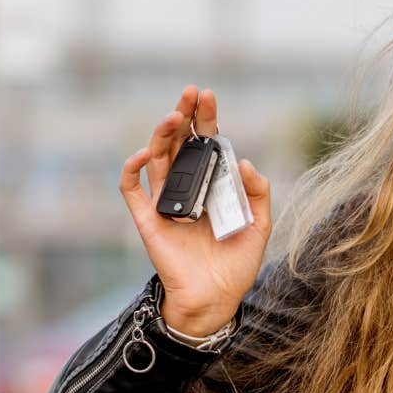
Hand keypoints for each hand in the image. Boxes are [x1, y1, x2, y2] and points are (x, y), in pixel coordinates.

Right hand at [117, 85, 272, 335]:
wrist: (217, 298)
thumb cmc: (237, 264)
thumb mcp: (259, 225)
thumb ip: (258, 193)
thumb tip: (244, 161)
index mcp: (211, 186)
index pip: (205, 144)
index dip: (205, 120)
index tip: (207, 96)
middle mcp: (187, 189)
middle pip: (179, 143)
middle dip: (183, 115)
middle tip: (190, 94)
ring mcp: (166, 203)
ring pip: (156, 158)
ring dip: (162, 134)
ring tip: (174, 116)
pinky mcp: (148, 220)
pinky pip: (132, 189)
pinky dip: (133, 168)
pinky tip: (146, 153)